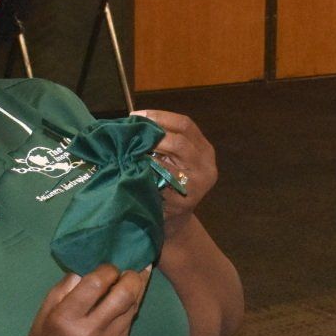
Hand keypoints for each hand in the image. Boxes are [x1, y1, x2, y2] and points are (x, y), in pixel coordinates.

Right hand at [15, 265, 150, 335]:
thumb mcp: (46, 309)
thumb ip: (69, 285)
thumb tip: (95, 266)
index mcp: (66, 319)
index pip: (97, 283)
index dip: (107, 269)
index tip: (107, 266)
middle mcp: (91, 333)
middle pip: (125, 295)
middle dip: (132, 276)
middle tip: (130, 268)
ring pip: (133, 308)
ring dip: (136, 291)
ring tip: (134, 278)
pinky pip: (129, 324)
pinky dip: (129, 309)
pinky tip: (125, 302)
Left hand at [130, 109, 217, 224]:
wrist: (175, 220)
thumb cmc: (171, 182)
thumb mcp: (176, 158)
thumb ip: (165, 141)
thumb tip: (135, 120)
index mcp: (204, 149)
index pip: (185, 124)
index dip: (160, 116)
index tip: (136, 115)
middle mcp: (206, 165)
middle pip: (180, 142)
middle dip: (152, 136)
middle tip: (131, 134)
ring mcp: (198, 185)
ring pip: (169, 164)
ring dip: (146, 156)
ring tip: (129, 151)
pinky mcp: (184, 201)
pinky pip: (160, 184)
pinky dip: (146, 176)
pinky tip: (133, 171)